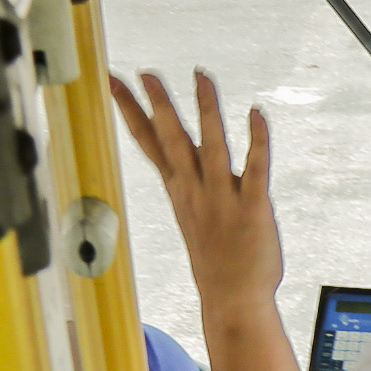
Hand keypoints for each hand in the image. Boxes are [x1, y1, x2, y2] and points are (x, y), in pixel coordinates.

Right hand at [110, 69, 286, 311]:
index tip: (113, 81)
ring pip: (212, 146)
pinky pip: (256, 168)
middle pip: (172, 140)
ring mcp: (223, 198)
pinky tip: (256, 112)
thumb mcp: (193, 213)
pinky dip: (257, 140)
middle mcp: (195, 191)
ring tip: (200, 75)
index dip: (130, 110)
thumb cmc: (216, 259)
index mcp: (179, 190)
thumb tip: (193, 153)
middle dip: (158, 104)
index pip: (149, 142)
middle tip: (146, 72)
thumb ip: (192, 181)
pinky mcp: (253, 207)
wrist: (233, 299)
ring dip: (206, 110)